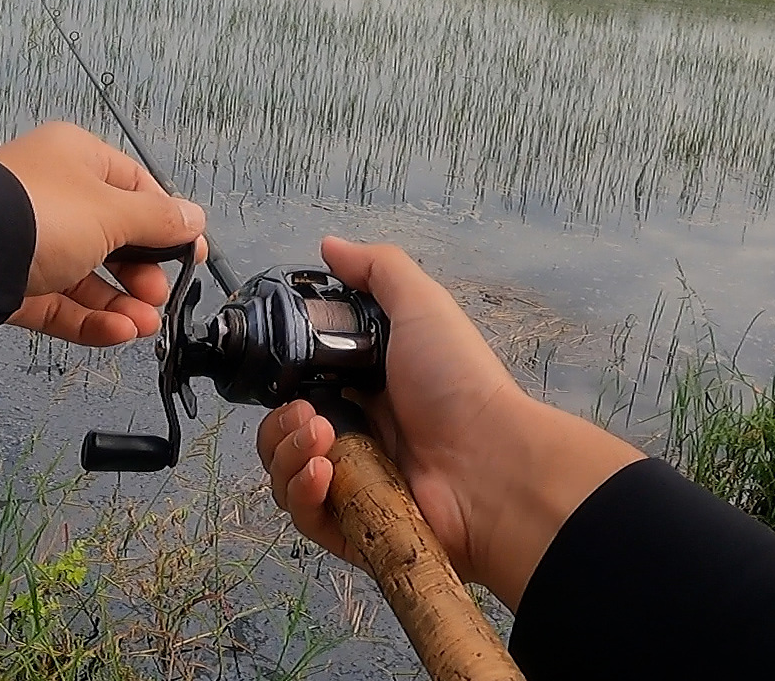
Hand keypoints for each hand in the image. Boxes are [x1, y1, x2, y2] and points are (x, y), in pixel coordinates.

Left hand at [0, 122, 205, 347]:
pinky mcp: (11, 285)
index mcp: (74, 159)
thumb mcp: (112, 213)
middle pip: (110, 236)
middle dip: (141, 270)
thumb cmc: (42, 214)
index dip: (166, 221)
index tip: (191, 254)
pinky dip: (90, 319)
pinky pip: (59, 303)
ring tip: (145, 325)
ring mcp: (28, 243)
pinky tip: (119, 333)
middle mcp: (51, 196)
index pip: (132, 186)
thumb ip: (158, 220)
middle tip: (159, 295)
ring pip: (86, 276)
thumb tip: (195, 218)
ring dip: (120, 303)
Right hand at [256, 237, 642, 609]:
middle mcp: (354, 439)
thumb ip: (377, 270)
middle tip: (312, 415)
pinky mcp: (353, 529)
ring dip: (287, 454)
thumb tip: (329, 245)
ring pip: (283, 475)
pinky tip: (324, 473)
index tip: (283, 373)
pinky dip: (301, 493)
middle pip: (280, 434)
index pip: (295, 391)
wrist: (495, 466)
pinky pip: (302, 516)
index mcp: (363, 392)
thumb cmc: (461, 386)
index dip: (279, 384)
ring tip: (324, 442)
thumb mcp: (422, 308)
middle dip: (280, 424)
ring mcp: (353, 486)